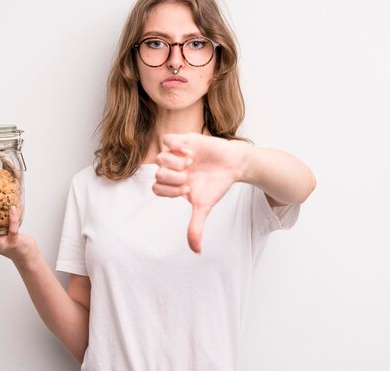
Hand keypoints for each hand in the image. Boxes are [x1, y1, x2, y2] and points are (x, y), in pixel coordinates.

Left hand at [153, 133, 246, 252]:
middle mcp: (172, 169)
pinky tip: (190, 153)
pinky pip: (168, 140)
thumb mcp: (204, 207)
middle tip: (189, 177)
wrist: (233, 165)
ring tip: (190, 162)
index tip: (187, 190)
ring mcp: (177, 154)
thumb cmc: (216, 185)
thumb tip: (196, 251)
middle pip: (158, 174)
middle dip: (173, 178)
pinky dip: (176, 147)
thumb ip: (195, 226)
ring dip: (175, 163)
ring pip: (160, 157)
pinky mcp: (184, 140)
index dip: (169, 191)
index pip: (156, 188)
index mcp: (172, 183)